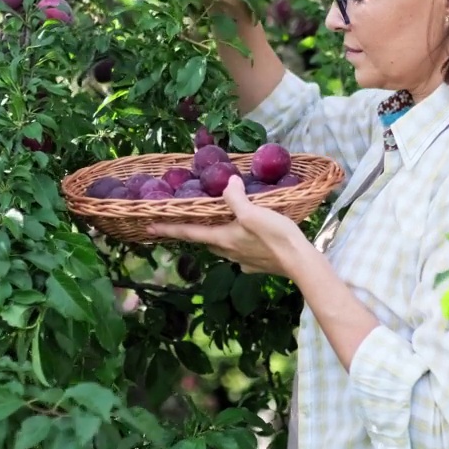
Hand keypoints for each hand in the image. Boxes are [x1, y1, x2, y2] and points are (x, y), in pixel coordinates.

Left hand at [148, 176, 310, 278]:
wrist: (300, 262)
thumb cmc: (275, 236)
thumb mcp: (253, 212)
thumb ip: (236, 198)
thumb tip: (227, 183)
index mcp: (223, 238)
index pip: (189, 233)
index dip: (168, 229)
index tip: (148, 228)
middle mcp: (229, 252)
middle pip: (206, 241)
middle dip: (195, 232)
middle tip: (188, 221)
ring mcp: (243, 261)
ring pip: (223, 247)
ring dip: (217, 237)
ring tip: (220, 225)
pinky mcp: (257, 265)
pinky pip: (242, 253)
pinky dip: (239, 244)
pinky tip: (249, 240)